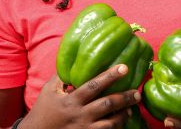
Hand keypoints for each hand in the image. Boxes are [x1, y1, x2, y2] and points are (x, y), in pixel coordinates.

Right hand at [21, 64, 141, 128]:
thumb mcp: (49, 90)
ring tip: (131, 108)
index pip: (94, 85)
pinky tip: (121, 122)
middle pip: (107, 105)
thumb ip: (63, 75)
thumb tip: (76, 58)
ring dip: (123, 115)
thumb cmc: (43, 110)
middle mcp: (80, 115)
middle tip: (137, 92)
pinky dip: (115, 128)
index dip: (110, 76)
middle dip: (125, 98)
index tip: (124, 68)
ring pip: (110, 123)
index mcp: (71, 100)